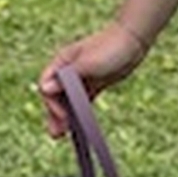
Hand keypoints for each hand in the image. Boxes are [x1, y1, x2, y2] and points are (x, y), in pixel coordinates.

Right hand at [38, 21, 149, 137]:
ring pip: (68, 100)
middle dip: (55, 115)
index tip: (64, 116)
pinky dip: (79, 113)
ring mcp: (80, 78)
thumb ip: (66, 78)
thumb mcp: (88, 64)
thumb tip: (44, 89)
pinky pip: (82, 101)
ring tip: (61, 135)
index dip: (51, 103)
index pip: (46, 85)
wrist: (133, 41)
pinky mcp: (93, 84)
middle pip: (55, 95)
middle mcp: (68, 70)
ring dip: (65, 117)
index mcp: (62, 61)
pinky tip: (80, 127)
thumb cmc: (110, 47)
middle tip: (56, 135)